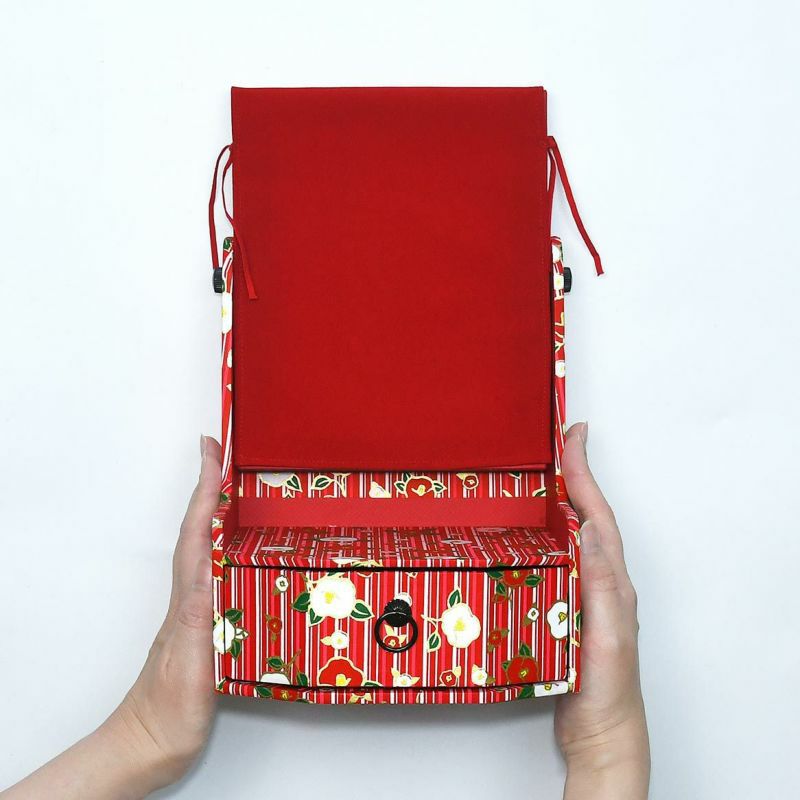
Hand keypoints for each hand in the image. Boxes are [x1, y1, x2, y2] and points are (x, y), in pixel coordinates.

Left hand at [3, 436, 221, 798]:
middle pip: (200, 528)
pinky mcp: (205, 622)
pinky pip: (215, 569)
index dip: (205, 490)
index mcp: (189, 598)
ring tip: (233, 483)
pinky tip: (239, 544)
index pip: (198, 532)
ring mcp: (196, 606)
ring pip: (207, 546)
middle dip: (210, 487)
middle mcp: (191, 594)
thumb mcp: (193, 664)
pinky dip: (224, 545)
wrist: (149, 742)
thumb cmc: (169, 711)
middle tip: (221, 451)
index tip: (211, 450)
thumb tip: (206, 578)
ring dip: (216, 510)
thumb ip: (198, 622)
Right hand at [555, 423, 649, 798]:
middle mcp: (601, 580)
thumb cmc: (607, 690)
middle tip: (559, 443)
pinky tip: (530, 533)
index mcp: (612, 580)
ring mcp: (584, 593)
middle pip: (587, 516)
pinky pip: (557, 558)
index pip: (597, 515)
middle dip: (575, 475)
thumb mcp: (607, 635)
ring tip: (545, 474)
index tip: (574, 436)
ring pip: (572, 535)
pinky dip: (546, 534)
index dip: (585, 472)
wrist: (601, 733)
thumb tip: (591, 529)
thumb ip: (602, 584)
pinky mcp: (567, 607)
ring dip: (562, 500)